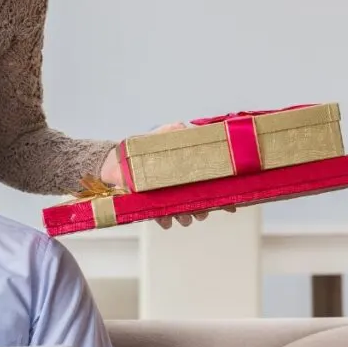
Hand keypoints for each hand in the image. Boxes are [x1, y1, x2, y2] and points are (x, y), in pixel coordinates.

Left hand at [99, 122, 236, 229]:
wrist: (115, 160)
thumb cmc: (142, 148)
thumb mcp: (161, 135)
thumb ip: (175, 131)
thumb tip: (186, 126)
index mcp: (189, 170)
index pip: (212, 182)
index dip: (223, 193)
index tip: (231, 203)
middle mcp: (181, 186)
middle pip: (201, 201)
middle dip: (204, 209)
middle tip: (201, 212)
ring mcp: (168, 197)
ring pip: (184, 212)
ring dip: (186, 217)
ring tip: (184, 217)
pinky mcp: (153, 205)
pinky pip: (163, 217)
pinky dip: (166, 220)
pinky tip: (166, 220)